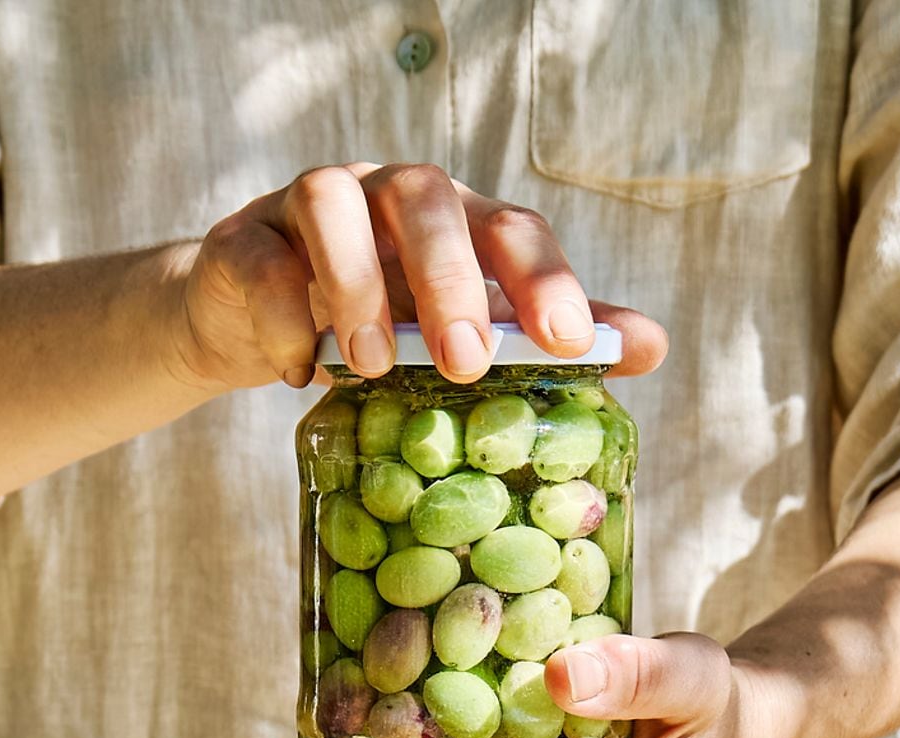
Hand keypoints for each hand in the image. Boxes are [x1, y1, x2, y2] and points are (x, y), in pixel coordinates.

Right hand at [169, 162, 666, 391]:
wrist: (258, 323)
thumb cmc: (377, 326)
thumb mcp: (461, 336)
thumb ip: (544, 339)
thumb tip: (651, 347)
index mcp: (454, 223)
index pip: (510, 227)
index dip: (543, 277)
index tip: (569, 341)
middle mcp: (387, 199)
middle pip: (428, 198)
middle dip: (450, 280)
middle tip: (464, 361)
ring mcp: (313, 209)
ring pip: (335, 208)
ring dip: (357, 288)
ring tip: (369, 368)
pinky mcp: (247, 241)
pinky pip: (263, 262)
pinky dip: (285, 320)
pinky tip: (300, 376)